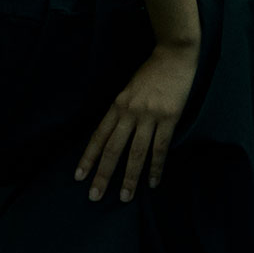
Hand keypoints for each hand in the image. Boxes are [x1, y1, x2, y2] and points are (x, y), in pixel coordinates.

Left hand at [75, 41, 199, 202]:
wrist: (174, 55)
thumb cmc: (150, 74)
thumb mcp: (127, 91)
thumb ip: (120, 112)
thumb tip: (112, 138)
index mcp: (117, 105)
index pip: (98, 136)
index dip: (88, 158)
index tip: (79, 177)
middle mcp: (130, 112)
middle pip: (113, 149)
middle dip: (103, 174)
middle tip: (95, 196)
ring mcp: (150, 116)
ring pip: (136, 153)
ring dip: (129, 177)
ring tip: (125, 197)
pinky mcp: (169, 118)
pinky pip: (160, 148)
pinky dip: (156, 167)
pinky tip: (152, 182)